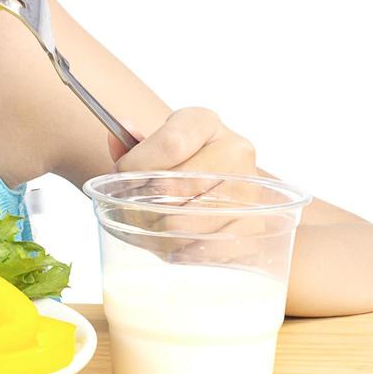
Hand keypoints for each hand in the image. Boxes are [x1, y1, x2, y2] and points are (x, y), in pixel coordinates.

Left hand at [105, 107, 266, 260]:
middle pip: (177, 186)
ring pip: (189, 221)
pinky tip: (171, 245)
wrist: (216, 177)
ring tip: (145, 229)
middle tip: (127, 212)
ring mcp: (250, 187)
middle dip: (141, 204)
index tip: (120, 177)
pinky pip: (212, 246)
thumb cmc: (177, 160)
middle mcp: (234, 149)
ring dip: (158, 231)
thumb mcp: (154, 142)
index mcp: (204, 122)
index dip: (137, 165)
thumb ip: (130, 144)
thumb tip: (116, 137)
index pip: (170, 144)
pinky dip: (185, 251)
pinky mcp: (256, 222)